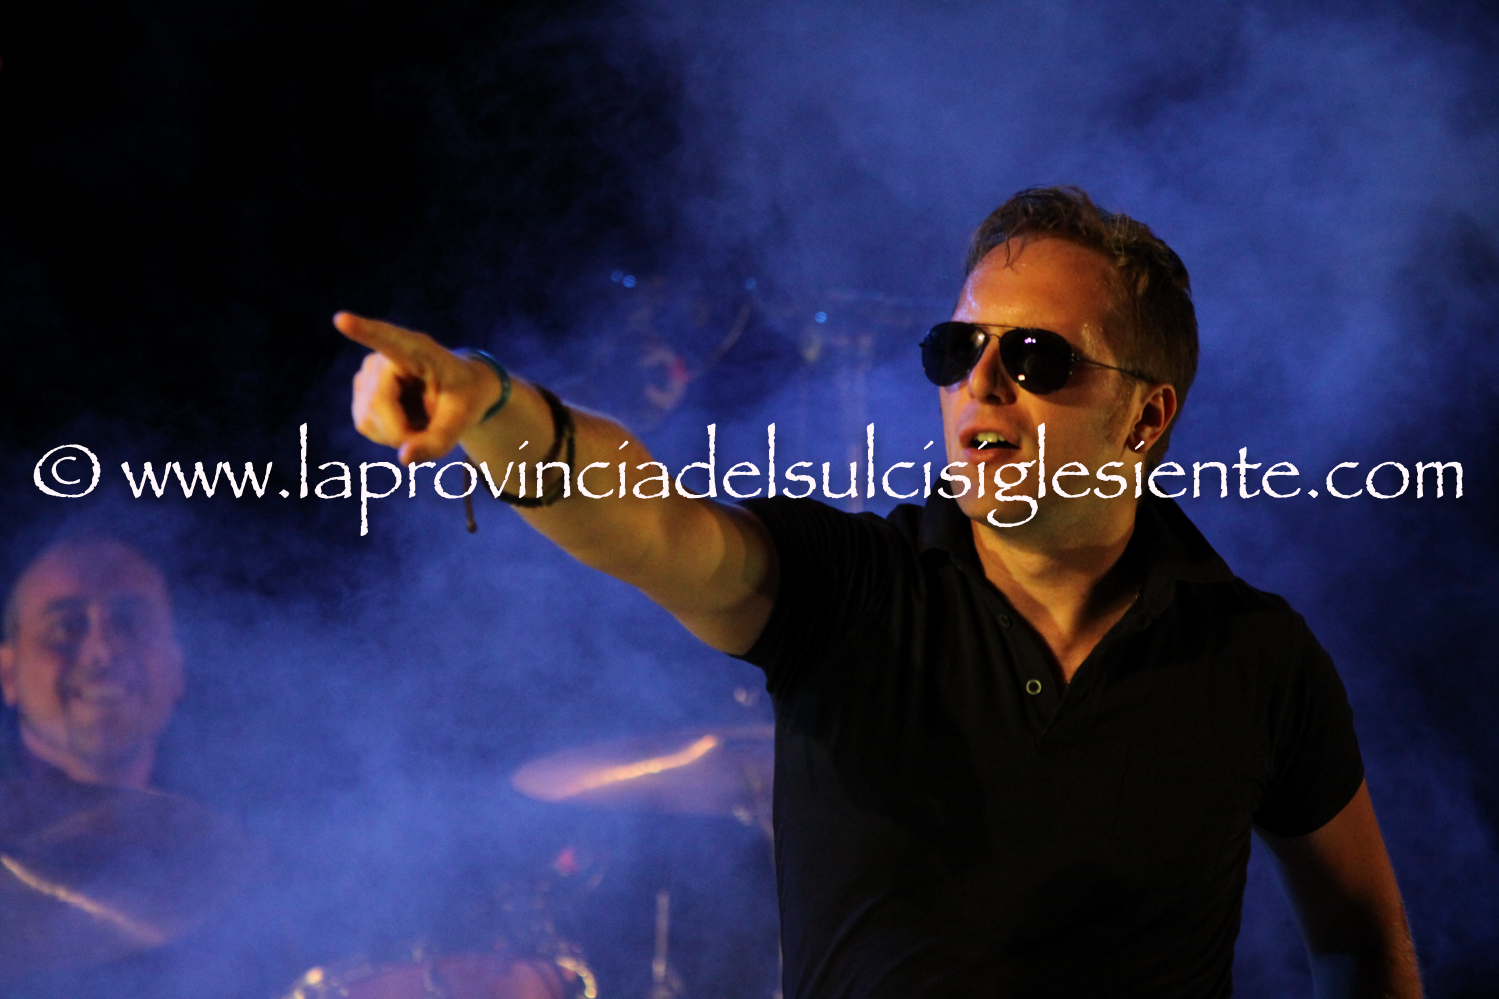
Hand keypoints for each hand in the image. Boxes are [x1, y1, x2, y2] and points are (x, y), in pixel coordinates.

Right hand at [335, 312, 501, 464]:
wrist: (459, 391)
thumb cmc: (466, 397)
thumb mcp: (464, 420)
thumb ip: (439, 442)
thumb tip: (403, 459)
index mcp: (420, 350)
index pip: (389, 339)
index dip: (364, 331)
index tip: (341, 319)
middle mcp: (386, 356)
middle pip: (378, 404)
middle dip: (401, 432)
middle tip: (429, 436)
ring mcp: (368, 372)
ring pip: (368, 419)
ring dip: (396, 434)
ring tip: (422, 418)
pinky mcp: (361, 390)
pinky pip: (365, 425)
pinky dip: (388, 434)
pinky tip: (406, 419)